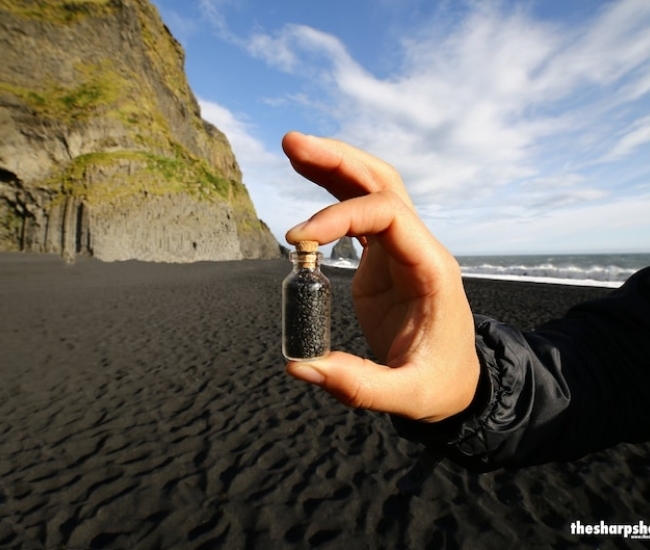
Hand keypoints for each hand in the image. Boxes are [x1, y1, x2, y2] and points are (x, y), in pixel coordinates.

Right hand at [282, 132, 479, 421]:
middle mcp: (419, 248)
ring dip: (336, 166)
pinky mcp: (386, 258)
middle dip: (340, 161)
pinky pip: (362, 213)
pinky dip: (335, 193)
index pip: (388, 215)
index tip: (298, 238)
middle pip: (384, 183)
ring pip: (373, 188)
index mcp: (431, 269)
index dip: (341, 217)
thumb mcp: (408, 395)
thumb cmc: (439, 383)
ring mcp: (403, 249)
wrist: (458, 379)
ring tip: (295, 149)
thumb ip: (357, 384)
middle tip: (293, 145)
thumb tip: (299, 366)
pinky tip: (310, 178)